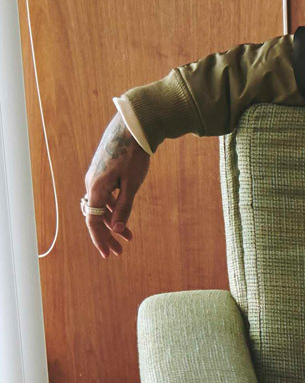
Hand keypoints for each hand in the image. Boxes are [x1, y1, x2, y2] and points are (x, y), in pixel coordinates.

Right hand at [83, 111, 149, 257]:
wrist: (132, 128)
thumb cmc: (134, 155)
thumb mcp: (132, 184)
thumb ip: (124, 206)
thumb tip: (118, 228)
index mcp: (96, 188)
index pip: (93, 221)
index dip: (100, 239)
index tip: (108, 254)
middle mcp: (91, 184)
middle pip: (95, 216)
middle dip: (107, 235)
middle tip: (120, 251)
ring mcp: (96, 177)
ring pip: (101, 207)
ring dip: (113, 222)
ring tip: (128, 237)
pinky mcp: (103, 173)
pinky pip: (104, 196)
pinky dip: (113, 208)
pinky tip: (123, 216)